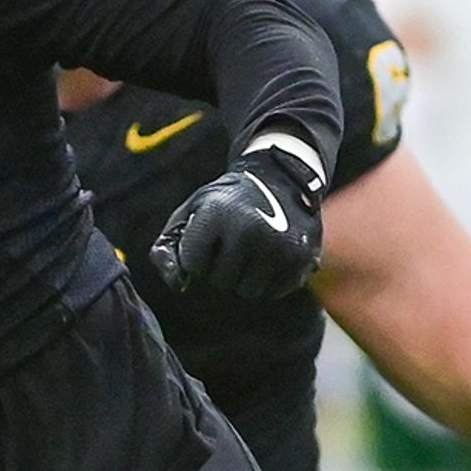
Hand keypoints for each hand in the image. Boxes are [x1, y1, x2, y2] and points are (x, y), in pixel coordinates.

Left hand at [150, 162, 322, 300]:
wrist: (279, 178)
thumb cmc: (226, 200)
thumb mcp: (190, 211)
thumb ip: (168, 249)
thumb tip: (180, 286)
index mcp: (218, 214)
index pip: (192, 265)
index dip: (196, 255)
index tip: (208, 236)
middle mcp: (250, 229)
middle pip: (220, 282)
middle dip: (221, 268)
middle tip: (233, 241)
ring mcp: (279, 245)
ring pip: (247, 292)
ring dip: (245, 277)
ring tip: (251, 248)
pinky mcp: (302, 258)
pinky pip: (273, 293)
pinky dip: (269, 281)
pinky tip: (270, 256)